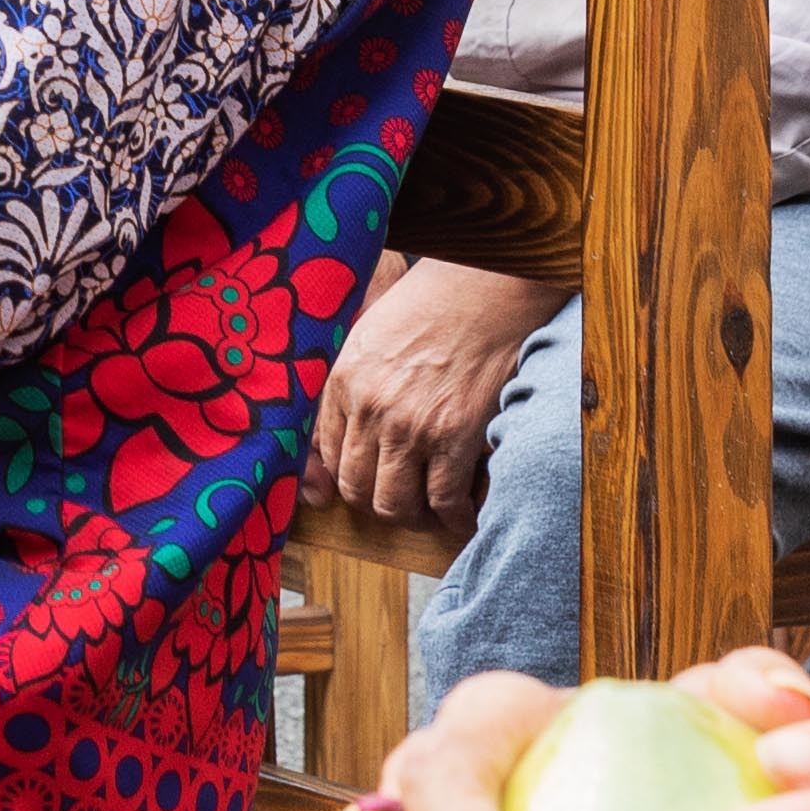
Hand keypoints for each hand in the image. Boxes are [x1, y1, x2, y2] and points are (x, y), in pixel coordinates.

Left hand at [308, 258, 564, 528]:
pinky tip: (461, 515)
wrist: (483, 291)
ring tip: (428, 513)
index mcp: (343, 382)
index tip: (366, 482)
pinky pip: (444, 500)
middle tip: (399, 502)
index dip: (346, 477)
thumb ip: (350, 382)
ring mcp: (411, 428)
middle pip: (356, 488)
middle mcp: (370, 410)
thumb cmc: (429, 306)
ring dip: (411, 517)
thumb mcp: (367, 335)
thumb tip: (346, 430)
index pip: (327, 454)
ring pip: (394, 504)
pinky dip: (453, 519)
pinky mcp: (455, 438)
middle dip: (375, 504)